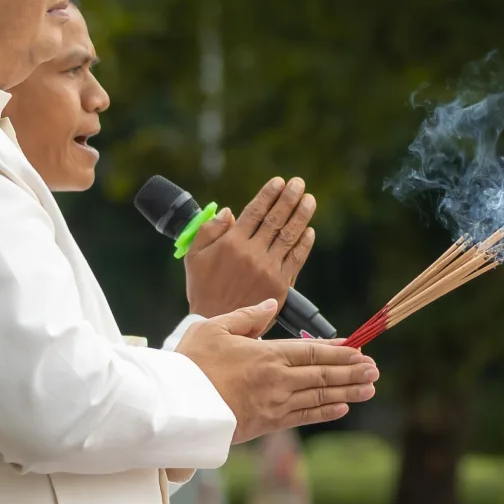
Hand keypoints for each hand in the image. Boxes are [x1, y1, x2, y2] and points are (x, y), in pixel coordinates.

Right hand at [177, 301, 376, 441]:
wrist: (175, 406)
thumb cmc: (190, 365)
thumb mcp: (214, 328)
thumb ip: (247, 317)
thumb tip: (270, 303)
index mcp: (266, 354)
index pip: (312, 350)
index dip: (338, 350)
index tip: (358, 349)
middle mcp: (277, 379)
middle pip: (323, 374)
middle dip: (352, 371)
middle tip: (375, 369)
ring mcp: (274, 404)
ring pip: (319, 396)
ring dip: (347, 392)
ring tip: (369, 388)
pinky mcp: (266, 424)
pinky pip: (303, 417)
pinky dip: (325, 412)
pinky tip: (342, 408)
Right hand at [185, 176, 315, 323]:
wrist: (217, 321)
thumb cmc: (203, 288)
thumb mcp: (194, 257)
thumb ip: (208, 230)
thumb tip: (228, 212)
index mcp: (232, 243)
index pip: (255, 211)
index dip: (269, 194)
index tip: (278, 181)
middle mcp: (252, 253)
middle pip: (276, 219)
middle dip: (289, 198)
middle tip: (299, 183)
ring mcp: (269, 268)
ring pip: (290, 236)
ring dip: (302, 215)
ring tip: (309, 200)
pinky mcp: (280, 284)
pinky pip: (296, 259)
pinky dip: (304, 243)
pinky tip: (309, 230)